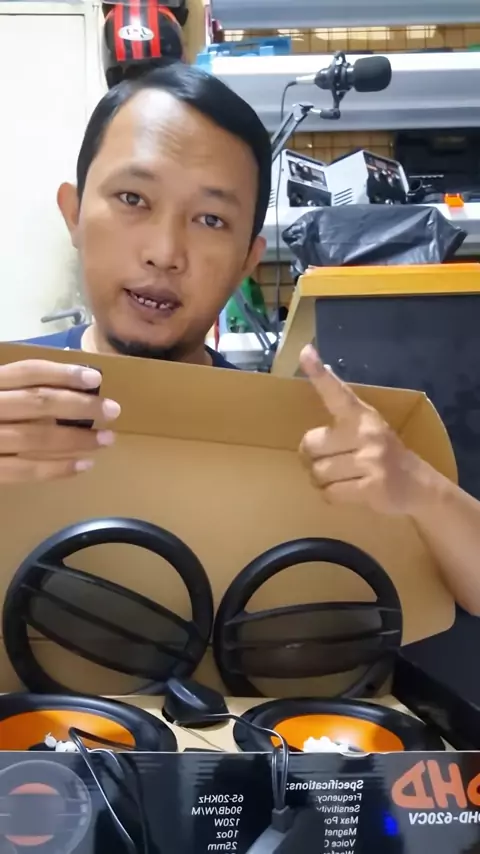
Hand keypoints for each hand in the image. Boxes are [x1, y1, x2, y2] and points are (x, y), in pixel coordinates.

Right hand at [0, 359, 120, 482]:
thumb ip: (17, 387)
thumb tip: (67, 384)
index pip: (29, 372)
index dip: (64, 374)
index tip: (96, 379)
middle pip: (39, 403)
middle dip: (80, 406)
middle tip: (113, 410)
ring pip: (37, 437)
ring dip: (77, 438)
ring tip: (107, 439)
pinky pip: (25, 471)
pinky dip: (57, 468)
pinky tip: (84, 464)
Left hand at [299, 345, 425, 514]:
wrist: (418, 486)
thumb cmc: (382, 454)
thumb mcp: (367, 427)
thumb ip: (342, 410)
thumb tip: (322, 370)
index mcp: (362, 416)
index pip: (336, 392)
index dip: (319, 374)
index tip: (306, 352)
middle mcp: (366, 434)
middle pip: (310, 445)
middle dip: (312, 458)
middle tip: (330, 461)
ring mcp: (371, 461)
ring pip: (319, 473)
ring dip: (322, 480)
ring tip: (343, 477)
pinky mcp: (372, 487)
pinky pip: (330, 493)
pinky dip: (332, 496)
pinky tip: (349, 490)